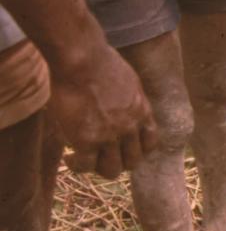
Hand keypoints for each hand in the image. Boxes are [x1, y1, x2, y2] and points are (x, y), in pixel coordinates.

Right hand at [46, 40, 156, 178]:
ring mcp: (110, 136)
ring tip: (85, 159)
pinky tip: (70, 158)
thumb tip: (121, 105)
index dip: (137, 150)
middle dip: (118, 161)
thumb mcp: (128, 81)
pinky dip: (78, 166)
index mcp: (142, 112)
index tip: (123, 148)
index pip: (150, 143)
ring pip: (112, 170)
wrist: (82, 60)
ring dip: (98, 168)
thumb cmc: (99, 62)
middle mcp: (130, 127)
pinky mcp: (87, 140)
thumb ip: (130, 99)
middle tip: (101, 156)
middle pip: (133, 162)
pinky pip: (86, 166)